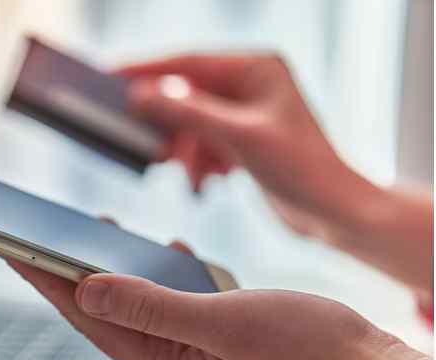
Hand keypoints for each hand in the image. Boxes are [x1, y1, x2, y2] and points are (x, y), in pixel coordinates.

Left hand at [6, 249, 433, 359]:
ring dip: (115, 270)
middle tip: (36, 234)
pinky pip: (170, 308)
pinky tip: (164, 254)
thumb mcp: (223, 320)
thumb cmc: (310, 353)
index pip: (85, 316)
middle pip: (102, 313)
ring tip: (92, 234)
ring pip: (136, 307)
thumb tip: (87, 286)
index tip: (10, 245)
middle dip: (68, 271)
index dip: (44, 277)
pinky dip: (161, 278)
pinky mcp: (211, 346)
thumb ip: (151, 304)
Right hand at [118, 53, 432, 292]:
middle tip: (150, 148)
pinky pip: (202, 143)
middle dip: (169, 125)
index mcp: (256, 67)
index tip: (110, 77)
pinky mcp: (241, 140)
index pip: (187, 62)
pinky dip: (198, 162)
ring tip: (193, 173)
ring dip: (185, 151)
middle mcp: (249, 84)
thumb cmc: (302, 168)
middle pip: (185, 94)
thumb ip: (190, 113)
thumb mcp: (240, 137)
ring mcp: (244, 112)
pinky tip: (209, 180)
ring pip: (191, 124)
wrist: (333, 211)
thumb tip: (143, 94)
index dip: (146, 70)